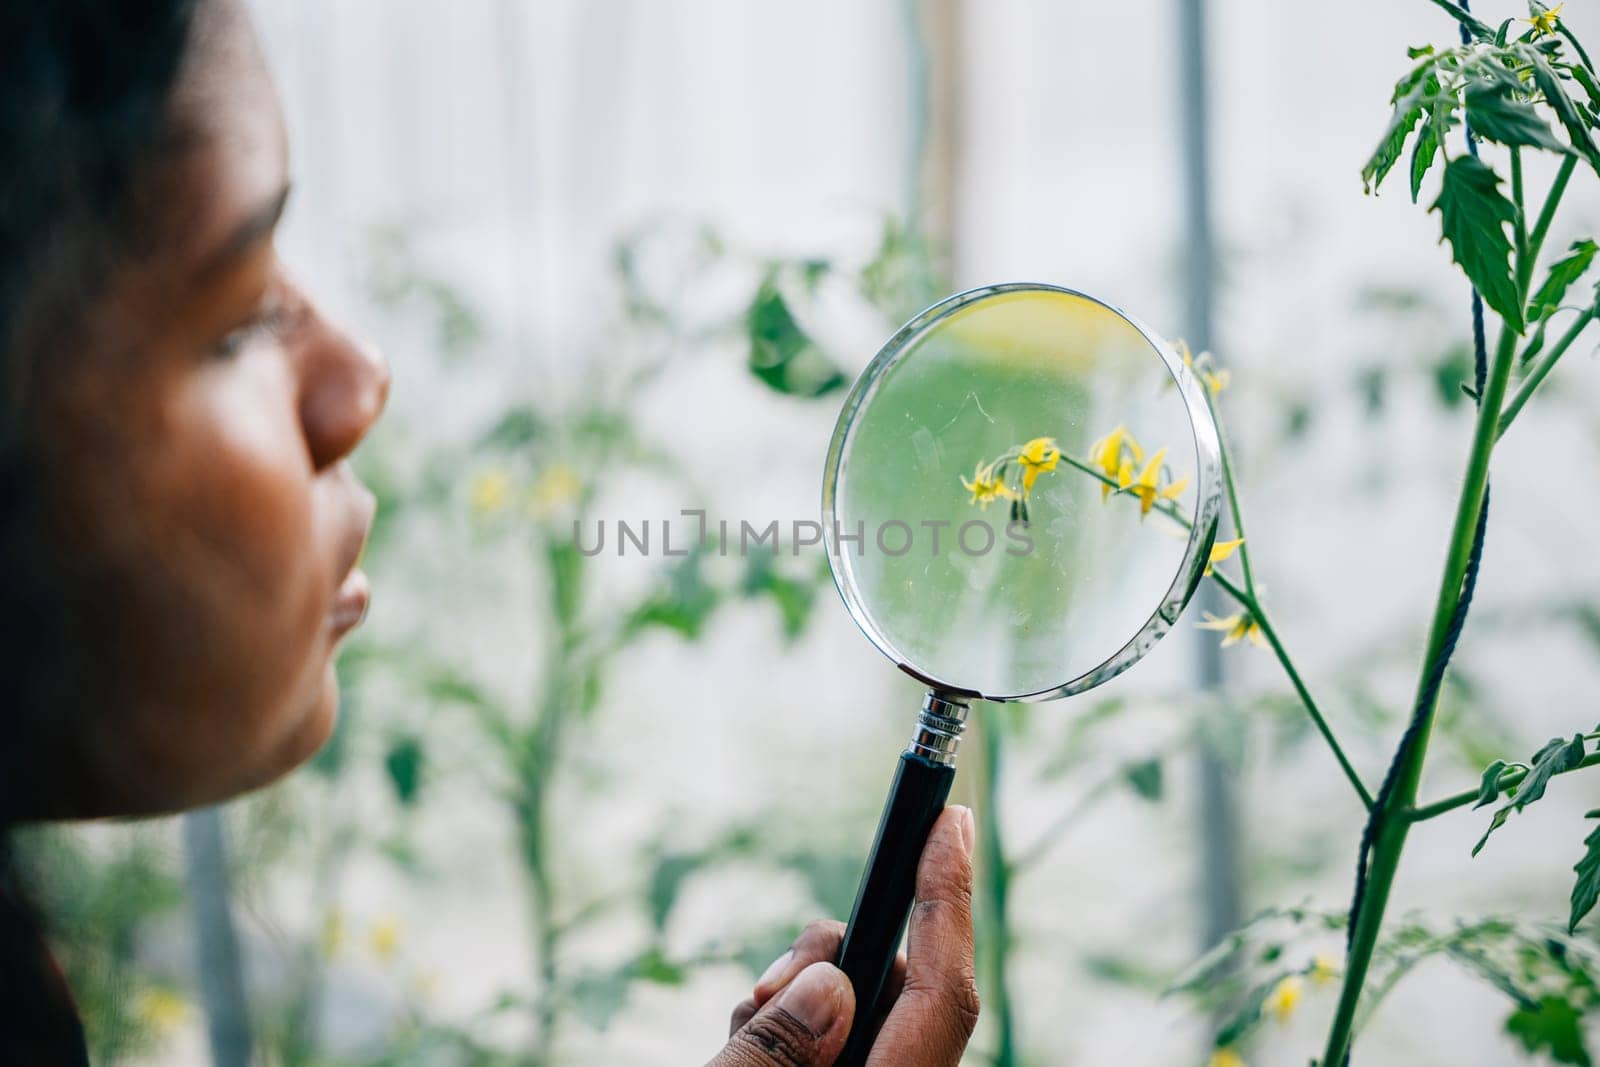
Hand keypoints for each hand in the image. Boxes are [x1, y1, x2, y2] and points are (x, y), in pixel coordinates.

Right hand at [706, 805, 978, 1066]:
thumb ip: (777, 1048)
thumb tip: (827, 981)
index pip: (942, 992)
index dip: (947, 900)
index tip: (951, 820)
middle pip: (890, 982)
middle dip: (832, 956)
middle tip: (764, 988)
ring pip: (848, 1003)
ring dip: (791, 996)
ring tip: (739, 1039)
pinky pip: (822, 1033)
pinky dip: (782, 1025)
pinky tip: (742, 1052)